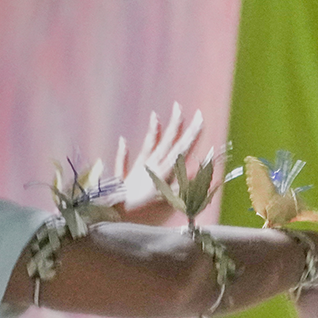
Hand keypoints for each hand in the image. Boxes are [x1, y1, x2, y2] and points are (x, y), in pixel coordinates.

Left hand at [112, 105, 205, 225]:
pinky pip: (123, 160)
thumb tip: (198, 170)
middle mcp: (152, 164)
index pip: (181, 147)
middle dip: (175, 123)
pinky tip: (122, 140)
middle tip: (179, 106)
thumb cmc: (144, 208)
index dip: (192, 132)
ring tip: (155, 115)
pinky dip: (122, 151)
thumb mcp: (169, 199)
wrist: (117, 211)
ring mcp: (138, 167)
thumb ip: (184, 184)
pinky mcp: (126, 174)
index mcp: (164, 169)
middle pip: (166, 140)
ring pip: (148, 144)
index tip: (199, 118)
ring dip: (153, 130)